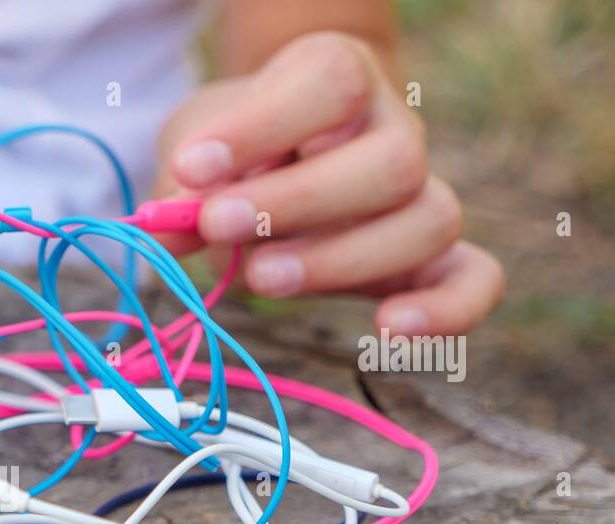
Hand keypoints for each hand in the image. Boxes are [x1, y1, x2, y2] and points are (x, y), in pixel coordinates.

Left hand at [155, 32, 503, 337]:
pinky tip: (388, 330)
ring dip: (341, 260)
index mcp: (337, 78)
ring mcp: (420, 193)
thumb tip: (163, 231)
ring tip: (263, 278)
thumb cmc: (233, 153)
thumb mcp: (196, 155)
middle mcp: (394, 130)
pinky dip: (447, 310)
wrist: (275, 158)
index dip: (260, 128)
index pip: (329, 86)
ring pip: (428, 221)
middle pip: (392, 163)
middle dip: (298, 204)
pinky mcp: (430, 257)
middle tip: (220, 225)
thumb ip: (182, 193)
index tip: (193, 167)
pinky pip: (474, 279)